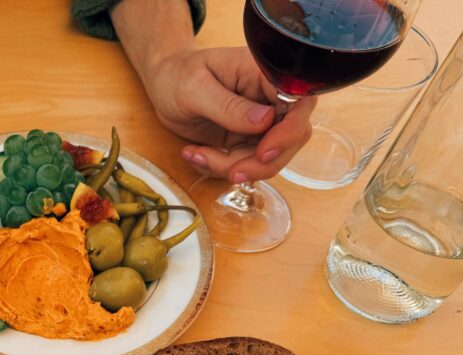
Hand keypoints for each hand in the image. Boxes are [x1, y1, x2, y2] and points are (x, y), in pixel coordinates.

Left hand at [143, 46, 314, 182]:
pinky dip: (219, 167)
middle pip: (290, 138)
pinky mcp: (245, 140)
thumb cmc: (178, 75)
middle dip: (261, 163)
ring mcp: (260, 123)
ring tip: (196, 155)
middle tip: (230, 171)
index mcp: (265, 74)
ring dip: (232, 167)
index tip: (262, 153)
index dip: (288, 133)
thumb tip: (265, 120)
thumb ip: (229, 105)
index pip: (298, 104)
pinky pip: (244, 164)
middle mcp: (270, 99)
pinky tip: (195, 154)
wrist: (164, 84)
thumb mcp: (196, 87)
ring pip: (267, 159)